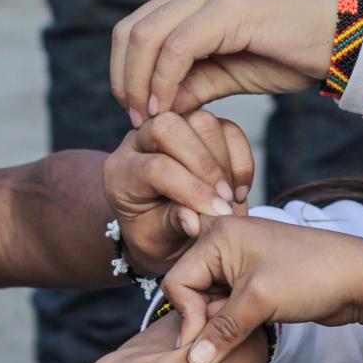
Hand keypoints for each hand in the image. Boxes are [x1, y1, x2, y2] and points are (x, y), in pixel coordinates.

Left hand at [104, 110, 253, 273]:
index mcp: (121, 172)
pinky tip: (239, 190)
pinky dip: (240, 159)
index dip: (190, 188)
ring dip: (224, 162)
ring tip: (230, 199)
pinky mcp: (197, 128)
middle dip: (204, 164)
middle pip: (171, 127)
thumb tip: (195, 221)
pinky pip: (227, 129)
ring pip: (202, 122)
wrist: (160, 226)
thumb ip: (173, 225)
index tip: (218, 212)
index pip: (155, 167)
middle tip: (225, 200)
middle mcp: (138, 140)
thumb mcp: (157, 239)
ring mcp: (170, 129)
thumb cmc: (154, 234)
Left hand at [111, 0, 337, 119]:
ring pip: (146, 36)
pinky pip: (177, 47)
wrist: (348, 34)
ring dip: (138, 83)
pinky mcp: (229, 9)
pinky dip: (164, 81)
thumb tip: (158, 108)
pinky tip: (168, 108)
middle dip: (123, 79)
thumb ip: (194, 84)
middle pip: (129, 31)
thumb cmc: (296, 53)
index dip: (124, 73)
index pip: (135, 29)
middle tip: (135, 119)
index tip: (136, 113)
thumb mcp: (233, 73)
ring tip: (149, 119)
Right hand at [164, 214, 362, 362]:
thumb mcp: (259, 303)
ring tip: (240, 333)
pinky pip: (227, 302)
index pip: (178, 281)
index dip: (188, 315)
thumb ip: (221, 332)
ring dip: (219, 322)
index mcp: (218, 235)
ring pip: (208, 299)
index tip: (202, 345)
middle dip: (203, 318)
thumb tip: (193, 361)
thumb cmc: (311, 276)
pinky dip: (232, 320)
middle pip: (190, 289)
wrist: (359, 277)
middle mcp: (224, 242)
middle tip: (223, 340)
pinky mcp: (254, 278)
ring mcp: (240, 260)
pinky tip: (247, 331)